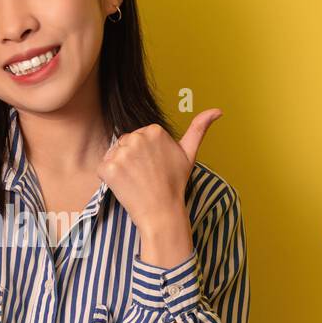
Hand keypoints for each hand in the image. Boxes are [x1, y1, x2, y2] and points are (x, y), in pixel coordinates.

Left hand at [96, 109, 222, 240]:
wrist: (162, 212)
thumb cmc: (175, 184)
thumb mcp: (189, 154)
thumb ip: (199, 128)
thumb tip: (218, 110)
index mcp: (155, 130)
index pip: (138, 137)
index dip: (143, 154)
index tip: (153, 167)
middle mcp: (137, 137)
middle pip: (124, 143)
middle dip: (130, 159)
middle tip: (144, 176)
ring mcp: (122, 152)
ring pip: (113, 155)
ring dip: (119, 168)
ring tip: (136, 181)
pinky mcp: (109, 167)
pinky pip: (103, 168)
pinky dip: (109, 179)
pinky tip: (125, 186)